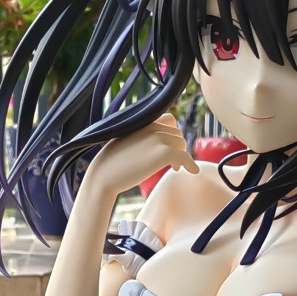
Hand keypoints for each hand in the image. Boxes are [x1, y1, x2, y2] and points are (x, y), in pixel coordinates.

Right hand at [83, 113, 199, 197]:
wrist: (104, 175)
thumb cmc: (111, 162)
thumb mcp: (124, 140)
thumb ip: (139, 136)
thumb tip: (149, 143)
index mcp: (143, 122)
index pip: (169, 120)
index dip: (172, 133)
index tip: (169, 146)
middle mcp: (152, 126)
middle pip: (177, 134)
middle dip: (177, 146)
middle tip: (173, 161)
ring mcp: (158, 138)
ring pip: (181, 144)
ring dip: (181, 155)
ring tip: (174, 168)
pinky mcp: (163, 153)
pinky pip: (185, 156)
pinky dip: (191, 164)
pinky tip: (192, 171)